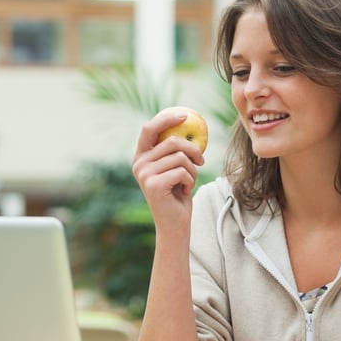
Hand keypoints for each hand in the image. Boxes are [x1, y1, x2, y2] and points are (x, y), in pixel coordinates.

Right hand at [132, 111, 204, 230]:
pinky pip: (183, 172)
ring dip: (192, 170)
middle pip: (171, 142)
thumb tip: (189, 123)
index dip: (166, 119)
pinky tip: (184, 191)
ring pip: (180, 157)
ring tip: (188, 182)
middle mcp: (139, 164)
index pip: (149, 129)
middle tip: (201, 160)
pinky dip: (190, 181)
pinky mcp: (154, 185)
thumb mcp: (174, 168)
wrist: (174, 224)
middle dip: (192, 150)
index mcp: (141, 157)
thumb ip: (174, 150)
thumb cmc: (177, 194)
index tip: (185, 116)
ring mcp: (145, 174)